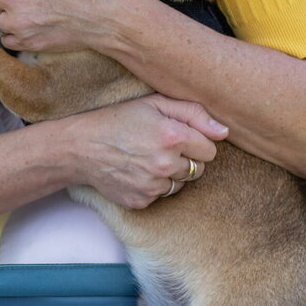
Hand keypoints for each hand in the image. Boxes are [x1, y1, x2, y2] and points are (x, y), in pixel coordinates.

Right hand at [70, 94, 227, 208]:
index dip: (196, 141)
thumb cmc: (118, 119)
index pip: (210, 150)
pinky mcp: (142, 201)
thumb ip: (194, 113)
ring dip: (171, 173)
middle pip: (198, 169)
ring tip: (147, 158)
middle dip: (185, 158)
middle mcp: (165, 164)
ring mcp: (153, 186)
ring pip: (181, 183)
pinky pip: (162, 195)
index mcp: (173, 136)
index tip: (177, 136)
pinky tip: (136, 171)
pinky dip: (154, 186)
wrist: (81, 147)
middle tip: (159, 146)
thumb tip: (225, 132)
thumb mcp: (154, 104)